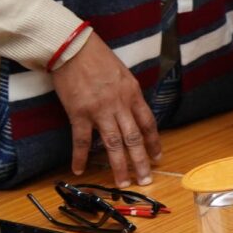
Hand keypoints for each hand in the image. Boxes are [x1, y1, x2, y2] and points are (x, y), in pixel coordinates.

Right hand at [53, 38, 159, 186]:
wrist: (74, 49)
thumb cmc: (97, 57)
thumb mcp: (122, 74)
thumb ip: (127, 94)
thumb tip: (130, 111)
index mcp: (133, 94)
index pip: (148, 123)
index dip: (154, 142)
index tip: (158, 157)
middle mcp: (120, 104)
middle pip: (134, 138)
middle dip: (141, 161)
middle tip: (146, 179)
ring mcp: (100, 110)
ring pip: (113, 144)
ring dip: (118, 165)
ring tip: (122, 183)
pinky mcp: (79, 113)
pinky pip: (81, 140)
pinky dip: (80, 156)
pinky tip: (79, 170)